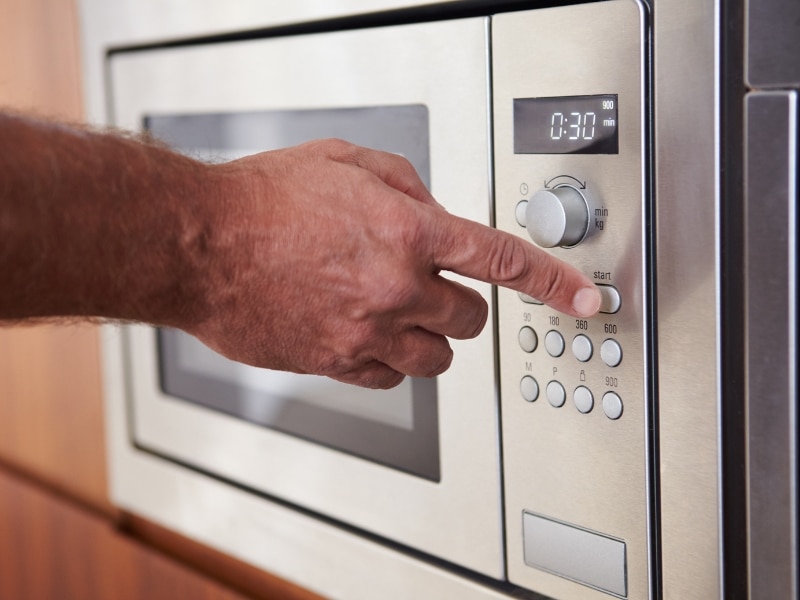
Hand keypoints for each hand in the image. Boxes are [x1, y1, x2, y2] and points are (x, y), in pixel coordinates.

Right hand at [188, 139, 599, 388]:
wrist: (198, 244)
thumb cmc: (262, 200)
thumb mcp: (346, 161)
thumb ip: (406, 186)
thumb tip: (434, 213)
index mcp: (407, 230)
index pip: (503, 261)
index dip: (553, 282)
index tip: (581, 298)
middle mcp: (395, 287)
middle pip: (471, 320)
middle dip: (463, 307)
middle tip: (439, 291)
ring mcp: (366, 331)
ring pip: (437, 360)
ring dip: (432, 339)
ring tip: (401, 315)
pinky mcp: (335, 363)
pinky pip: (390, 378)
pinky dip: (391, 361)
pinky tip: (367, 335)